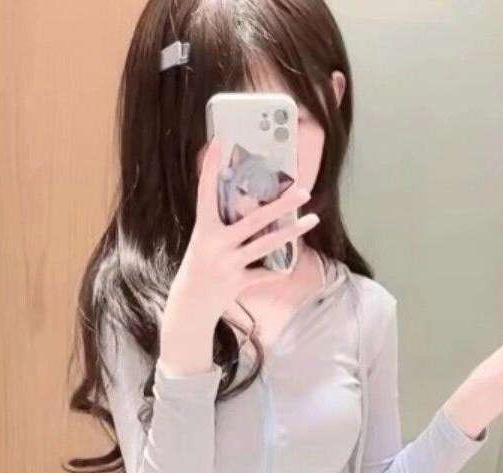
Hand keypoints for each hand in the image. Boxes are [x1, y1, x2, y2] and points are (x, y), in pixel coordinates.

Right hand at [158, 137, 320, 375]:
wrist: (190, 303)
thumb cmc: (201, 265)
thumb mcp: (205, 240)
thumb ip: (223, 222)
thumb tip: (250, 201)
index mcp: (204, 228)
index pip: (206, 191)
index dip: (210, 166)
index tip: (219, 140)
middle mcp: (215, 244)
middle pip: (253, 220)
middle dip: (280, 204)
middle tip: (303, 190)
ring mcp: (227, 264)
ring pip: (265, 245)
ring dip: (291, 232)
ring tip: (312, 219)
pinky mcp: (237, 282)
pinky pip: (264, 274)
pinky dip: (277, 271)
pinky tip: (290, 266)